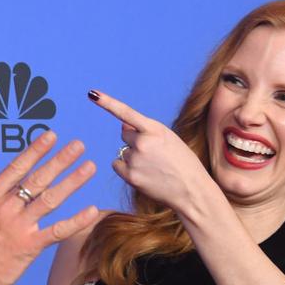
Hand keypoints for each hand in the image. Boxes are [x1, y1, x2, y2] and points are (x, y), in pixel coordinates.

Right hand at [0, 130, 97, 284]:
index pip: (17, 167)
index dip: (36, 151)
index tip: (51, 137)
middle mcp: (5, 207)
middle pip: (38, 178)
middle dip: (60, 160)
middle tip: (78, 146)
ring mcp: (18, 226)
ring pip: (50, 198)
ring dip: (72, 181)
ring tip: (89, 167)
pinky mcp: (29, 246)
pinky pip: (57, 231)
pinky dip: (76, 221)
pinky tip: (92, 211)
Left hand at [89, 89, 208, 210]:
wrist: (192, 190)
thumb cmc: (183, 162)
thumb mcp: (169, 139)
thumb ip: (146, 130)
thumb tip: (122, 127)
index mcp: (155, 129)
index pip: (126, 113)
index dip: (107, 102)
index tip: (93, 94)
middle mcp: (143, 142)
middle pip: (125, 135)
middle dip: (134, 141)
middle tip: (154, 154)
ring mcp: (135, 159)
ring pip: (123, 152)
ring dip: (133, 157)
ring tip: (154, 167)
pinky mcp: (130, 176)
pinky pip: (117, 165)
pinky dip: (126, 169)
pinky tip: (144, 174)